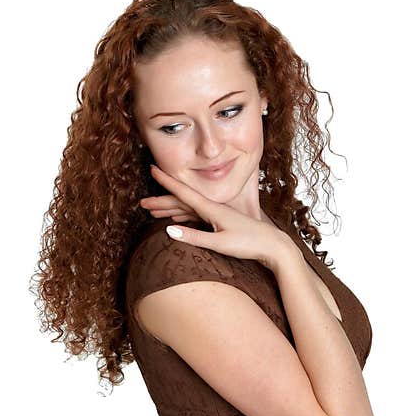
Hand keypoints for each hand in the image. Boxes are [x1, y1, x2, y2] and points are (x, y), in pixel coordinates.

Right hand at [147, 164, 288, 270]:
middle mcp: (213, 208)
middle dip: (161, 200)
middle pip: (181, 202)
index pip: (184, 193)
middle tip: (143, 201)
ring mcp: (217, 215)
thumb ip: (194, 237)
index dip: (167, 181)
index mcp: (212, 209)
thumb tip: (168, 230)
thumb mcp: (220, 243)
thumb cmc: (249, 244)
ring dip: (170, 208)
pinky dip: (182, 216)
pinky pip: (196, 216)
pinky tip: (176, 218)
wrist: (273, 246)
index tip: (153, 168)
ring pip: (187, 209)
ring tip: (153, 209)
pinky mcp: (221, 223)